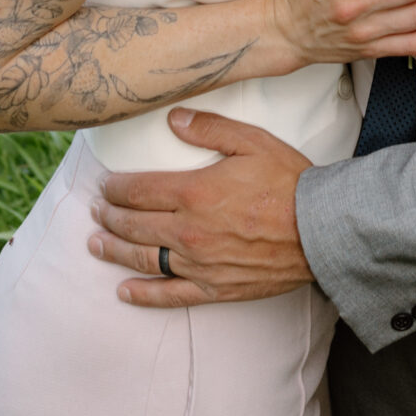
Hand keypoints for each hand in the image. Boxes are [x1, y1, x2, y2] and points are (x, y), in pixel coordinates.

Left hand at [89, 111, 312, 304]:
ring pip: (144, 259)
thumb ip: (209, 129)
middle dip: (110, 217)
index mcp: (194, 192)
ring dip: (116, 251)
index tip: (104, 186)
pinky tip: (124, 292)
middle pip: (135, 225)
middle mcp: (189, 231)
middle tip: (95, 212)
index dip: (116, 189)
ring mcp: (199, 263)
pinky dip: (143, 296)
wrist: (319, 230)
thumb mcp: (251, 141)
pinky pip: (169, 296)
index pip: (140, 191)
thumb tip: (173, 119)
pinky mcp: (213, 288)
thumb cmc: (288, 181)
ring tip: (96, 244)